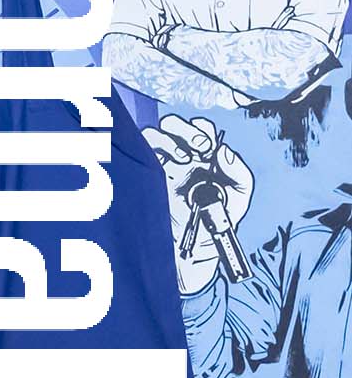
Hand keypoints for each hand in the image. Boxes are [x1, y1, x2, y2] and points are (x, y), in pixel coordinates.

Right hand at [146, 116, 252, 295]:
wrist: (193, 252)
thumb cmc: (215, 223)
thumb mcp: (238, 199)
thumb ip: (239, 174)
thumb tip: (224, 151)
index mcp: (202, 158)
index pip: (199, 130)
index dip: (203, 131)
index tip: (211, 147)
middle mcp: (179, 156)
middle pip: (174, 125)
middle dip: (186, 130)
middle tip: (201, 147)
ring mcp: (159, 165)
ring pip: (153, 133)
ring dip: (169, 138)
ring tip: (184, 158)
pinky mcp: (144, 176)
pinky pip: (139, 153)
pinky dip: (150, 150)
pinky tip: (167, 164)